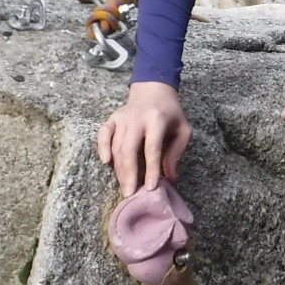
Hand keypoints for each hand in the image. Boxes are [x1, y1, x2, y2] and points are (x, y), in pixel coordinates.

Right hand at [96, 81, 191, 196]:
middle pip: (128, 149)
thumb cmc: (171, 114)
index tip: (151, 188)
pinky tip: (106, 162)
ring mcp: (122, 117)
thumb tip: (170, 179)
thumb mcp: (182, 130)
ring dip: (118, 169)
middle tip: (130, 194)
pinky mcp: (113, 118)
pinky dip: (102, 147)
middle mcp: (137, 118)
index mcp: (156, 119)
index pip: (151, 148)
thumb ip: (176, 153)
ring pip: (116, 146)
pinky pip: (103, 133)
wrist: (155, 91)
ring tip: (124, 187)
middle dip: (129, 174)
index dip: (151, 169)